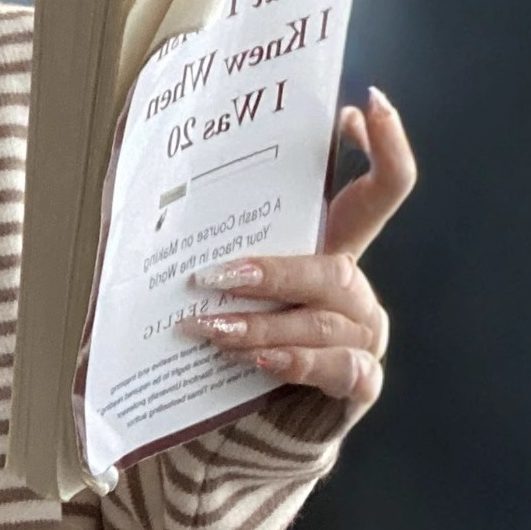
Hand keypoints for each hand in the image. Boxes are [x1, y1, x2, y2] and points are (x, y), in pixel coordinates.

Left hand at [178, 85, 418, 411]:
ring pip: (323, 321)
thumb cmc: (227, 346)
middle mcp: (353, 293)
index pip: (385, 188)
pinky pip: (340, 369)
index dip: (389, 144)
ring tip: (206, 330)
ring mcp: (362, 338)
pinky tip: (260, 360)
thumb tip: (141, 189)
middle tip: (211, 277)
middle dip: (270, 272)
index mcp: (333, 253)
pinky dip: (297, 363)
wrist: (242, 425)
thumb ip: (205, 247)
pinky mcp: (358, 384)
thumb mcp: (221, 290)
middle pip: (335, 268)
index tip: (363, 104)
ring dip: (260, 325)